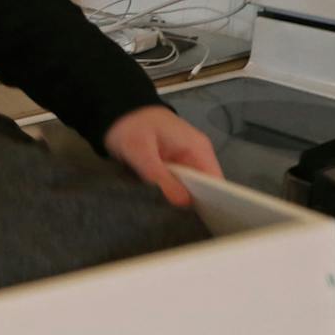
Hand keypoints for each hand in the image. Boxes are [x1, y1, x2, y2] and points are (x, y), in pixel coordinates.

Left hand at [103, 104, 221, 208]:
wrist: (118, 111)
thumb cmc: (131, 126)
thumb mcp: (141, 151)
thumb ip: (160, 176)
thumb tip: (183, 202)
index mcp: (198, 148)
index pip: (216, 180)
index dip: (214, 201)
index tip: (204, 219)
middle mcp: (198, 155)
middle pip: (207, 187)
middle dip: (196, 204)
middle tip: (183, 223)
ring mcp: (187, 160)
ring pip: (193, 187)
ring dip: (183, 200)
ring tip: (173, 218)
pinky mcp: (175, 165)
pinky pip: (180, 184)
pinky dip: (174, 193)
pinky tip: (165, 207)